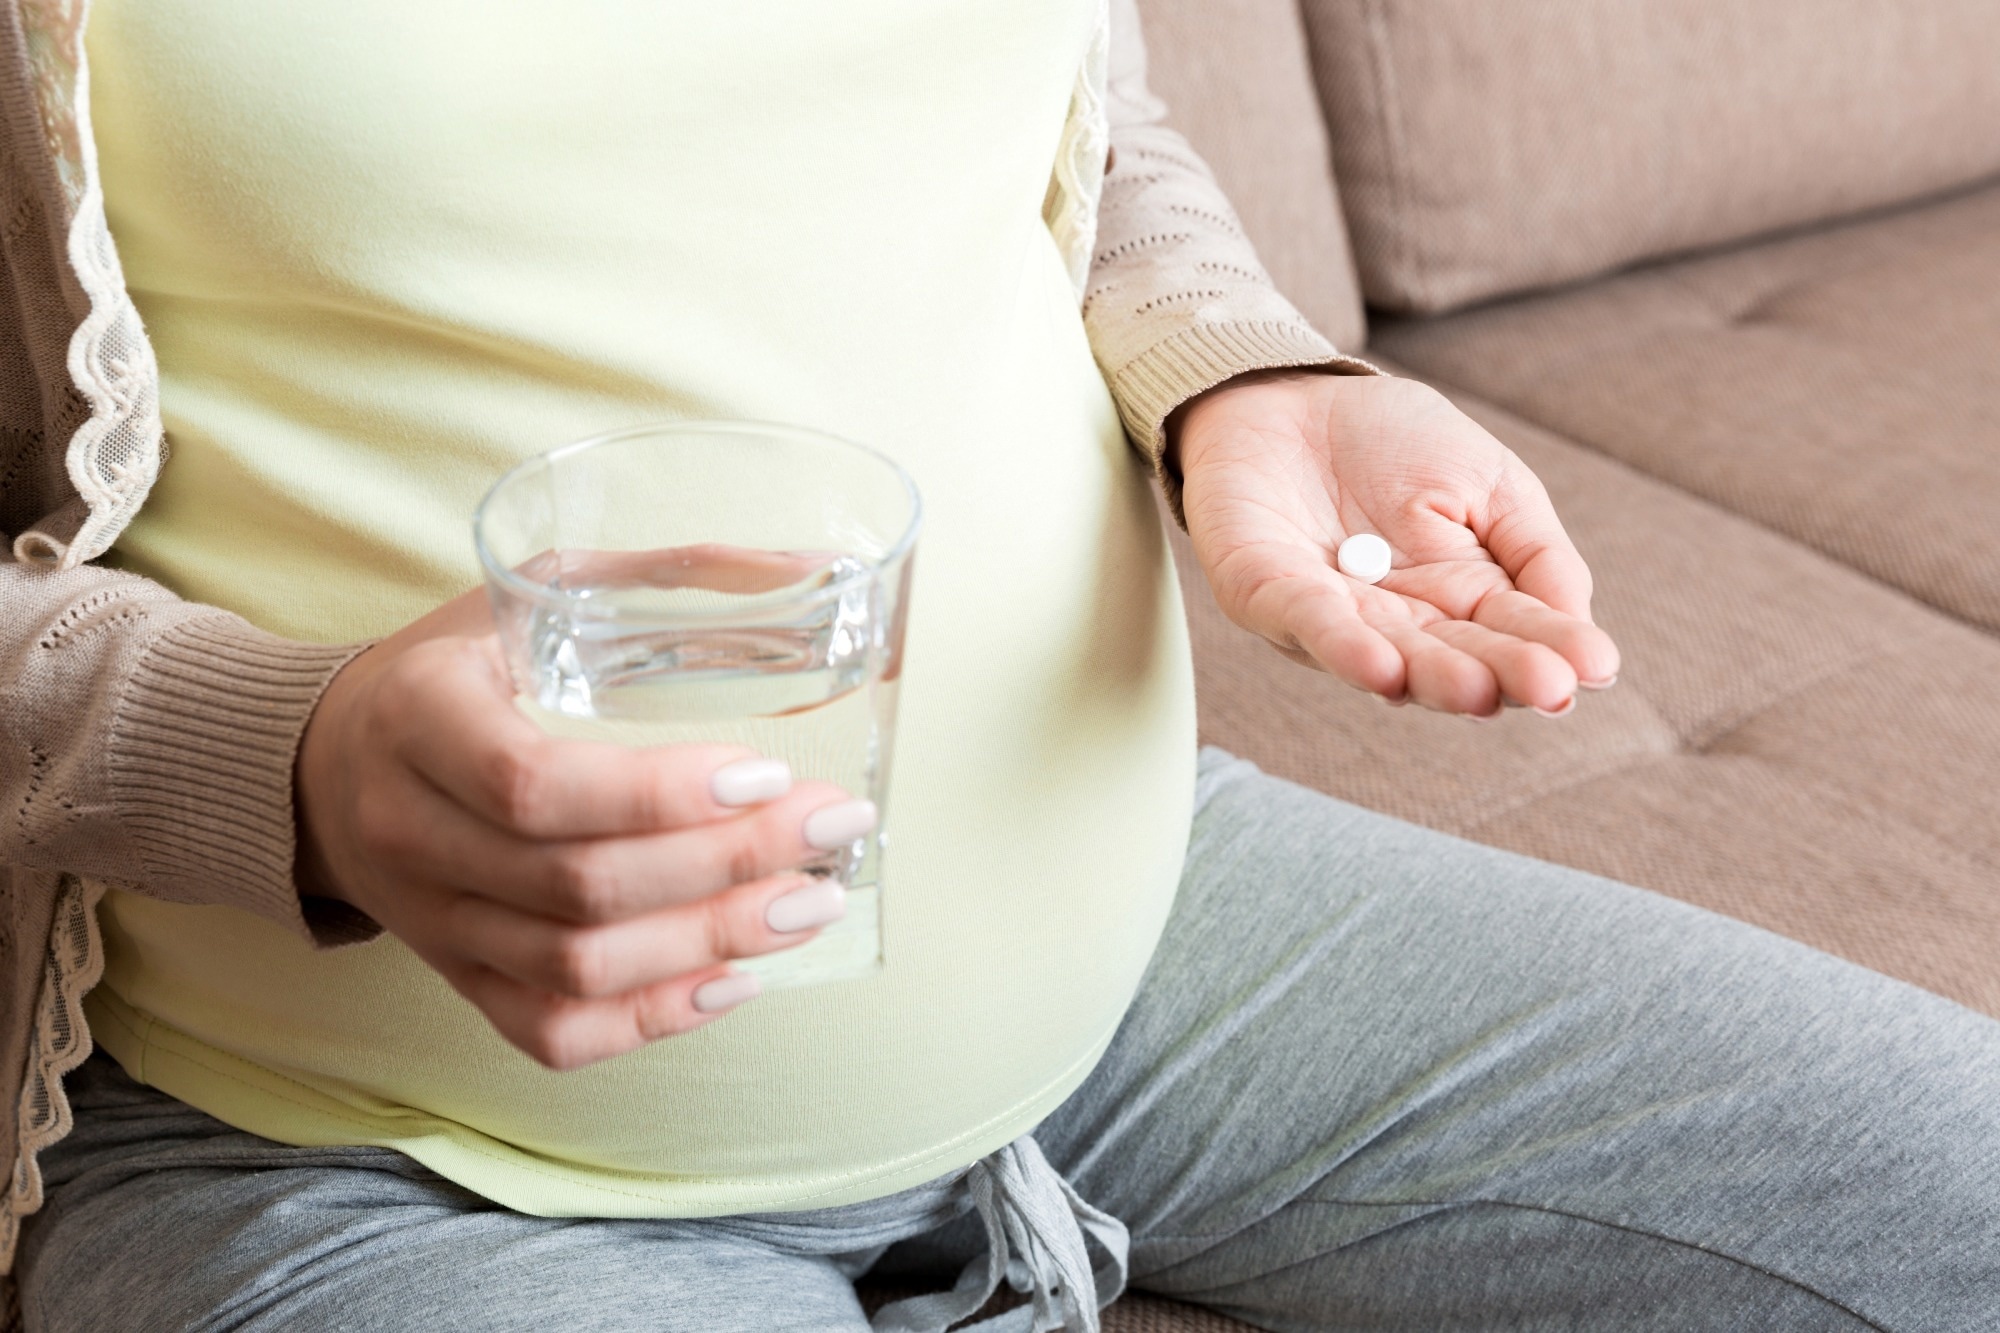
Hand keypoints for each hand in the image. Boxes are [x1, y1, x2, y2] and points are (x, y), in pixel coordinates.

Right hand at [295, 587, 870, 1068]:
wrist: (323, 761)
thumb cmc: (456, 663)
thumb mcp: (535, 590)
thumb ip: (667, 575)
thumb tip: (816, 567)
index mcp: (419, 717)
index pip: (533, 786)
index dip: (659, 795)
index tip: (767, 772)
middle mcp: (410, 829)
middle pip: (576, 885)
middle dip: (725, 866)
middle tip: (830, 830)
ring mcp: (429, 919)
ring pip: (574, 967)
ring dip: (709, 943)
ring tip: (811, 903)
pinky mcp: (455, 975)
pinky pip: (550, 1030)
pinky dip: (650, 1019)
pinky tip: (735, 980)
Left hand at [1175, 371, 1619, 715]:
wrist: (1291, 392)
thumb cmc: (1391, 441)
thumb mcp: (1490, 482)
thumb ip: (1536, 550)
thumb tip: (1579, 618)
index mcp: (1458, 599)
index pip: (1512, 634)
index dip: (1552, 650)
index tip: (1595, 668)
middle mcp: (1396, 624)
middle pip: (1453, 659)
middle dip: (1499, 675)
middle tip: (1549, 689)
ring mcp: (1329, 615)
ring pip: (1384, 656)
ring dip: (1431, 677)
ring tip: (1477, 691)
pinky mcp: (1261, 593)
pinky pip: (1302, 622)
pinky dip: (1340, 646)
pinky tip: (1383, 667)